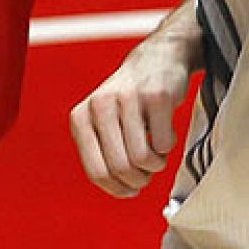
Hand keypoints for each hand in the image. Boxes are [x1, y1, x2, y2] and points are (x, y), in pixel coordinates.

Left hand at [69, 37, 193, 197]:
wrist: (157, 58)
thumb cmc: (129, 99)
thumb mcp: (102, 123)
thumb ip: (101, 154)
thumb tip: (122, 191)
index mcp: (81, 117)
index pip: (96, 171)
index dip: (117, 188)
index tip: (130, 188)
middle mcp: (100, 105)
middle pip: (121, 168)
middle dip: (139, 179)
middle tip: (147, 172)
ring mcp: (128, 98)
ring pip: (142, 159)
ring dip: (155, 165)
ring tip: (156, 154)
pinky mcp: (156, 96)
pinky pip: (164, 144)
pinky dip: (168, 147)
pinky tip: (164, 133)